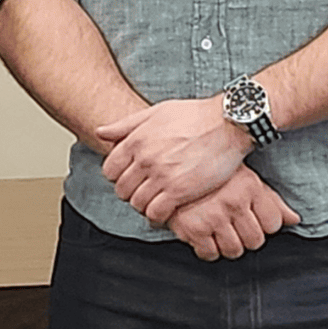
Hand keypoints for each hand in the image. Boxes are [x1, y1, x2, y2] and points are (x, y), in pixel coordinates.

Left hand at [96, 98, 252, 223]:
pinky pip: (156, 212)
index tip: (128, 178)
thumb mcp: (156, 112)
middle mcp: (145, 159)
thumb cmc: (195, 115)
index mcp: (136, 140)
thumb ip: (126, 124)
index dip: (117, 177)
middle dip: (129, 193)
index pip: (109, 169)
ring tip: (154, 202)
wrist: (227, 123)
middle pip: (121, 189)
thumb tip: (100, 132)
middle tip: (142, 192)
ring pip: (137, 203)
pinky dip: (157, 216)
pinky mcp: (180, 190)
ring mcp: (161, 175)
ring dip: (143, 206)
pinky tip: (165, 211)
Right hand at [165, 165, 300, 260]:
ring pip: (234, 250)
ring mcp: (213, 216)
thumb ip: (272, 201)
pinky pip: (209, 254)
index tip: (251, 219)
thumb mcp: (246, 179)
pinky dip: (208, 250)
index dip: (263, 225)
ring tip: (219, 231)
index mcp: (250, 187)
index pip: (273, 224)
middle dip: (247, 238)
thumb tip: (295, 220)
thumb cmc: (211, 174)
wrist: (172, 165)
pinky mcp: (192, 228)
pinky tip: (204, 236)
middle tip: (234, 226)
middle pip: (255, 241)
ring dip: (228, 245)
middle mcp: (233, 202)